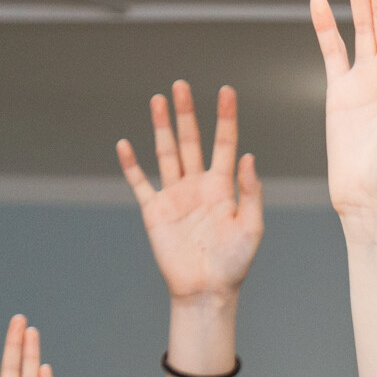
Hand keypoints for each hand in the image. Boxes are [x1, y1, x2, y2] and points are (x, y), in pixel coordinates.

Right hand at [118, 80, 264, 304]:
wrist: (206, 291)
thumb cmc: (234, 264)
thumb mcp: (251, 228)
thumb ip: (250, 192)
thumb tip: (247, 156)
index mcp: (222, 187)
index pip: (224, 144)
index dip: (225, 118)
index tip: (226, 91)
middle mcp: (197, 186)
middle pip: (191, 141)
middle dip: (186, 113)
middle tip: (181, 85)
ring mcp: (174, 196)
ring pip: (166, 153)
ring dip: (161, 127)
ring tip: (158, 99)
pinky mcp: (154, 212)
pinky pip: (140, 184)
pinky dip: (131, 165)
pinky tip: (125, 144)